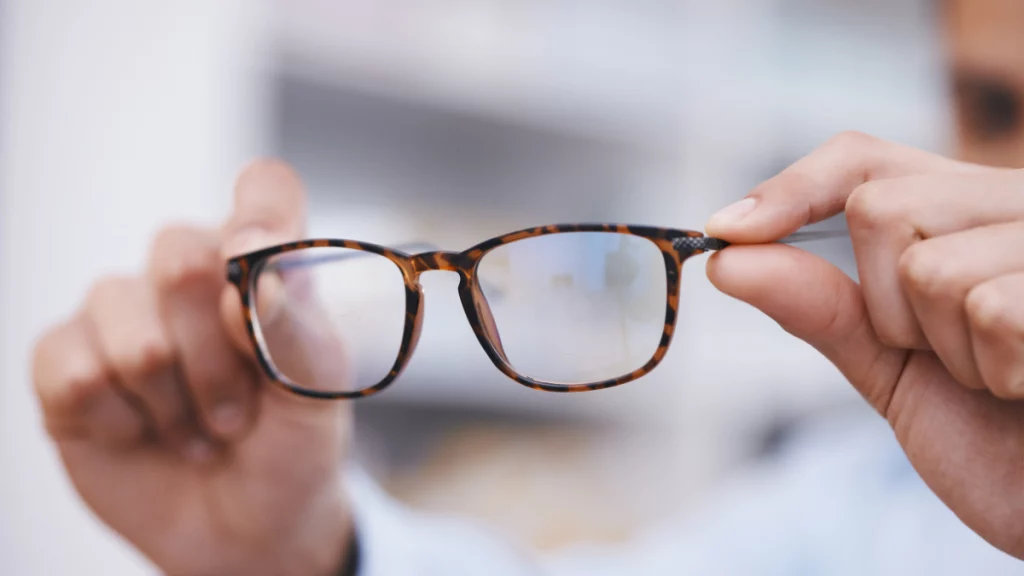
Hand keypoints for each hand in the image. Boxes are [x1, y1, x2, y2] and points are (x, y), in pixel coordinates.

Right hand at [31, 161, 352, 575]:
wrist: (249, 529)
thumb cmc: (292, 447)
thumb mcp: (321, 397)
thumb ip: (297, 333)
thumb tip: (254, 277)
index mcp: (262, 264)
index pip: (264, 189)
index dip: (261, 213)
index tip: (260, 260)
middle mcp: (188, 273)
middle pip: (179, 256)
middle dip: (217, 358)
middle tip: (239, 410)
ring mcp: (123, 312)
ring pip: (129, 324)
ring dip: (174, 401)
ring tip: (200, 430)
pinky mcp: (67, 359)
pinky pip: (77, 371)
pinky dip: (122, 423)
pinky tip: (144, 434)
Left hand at [706, 132, 1023, 558]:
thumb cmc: (988, 434)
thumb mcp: (888, 367)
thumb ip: (820, 307)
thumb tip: (727, 258)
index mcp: (961, 213)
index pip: (860, 162)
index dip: (790, 189)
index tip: (725, 232)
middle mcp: (1009, 204)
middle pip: (878, 207)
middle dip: (884, 305)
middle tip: (942, 355)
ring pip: (929, 267)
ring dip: (947, 349)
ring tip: (998, 375)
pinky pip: (989, 309)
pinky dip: (998, 369)